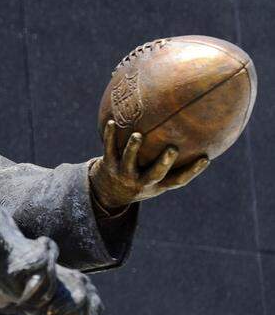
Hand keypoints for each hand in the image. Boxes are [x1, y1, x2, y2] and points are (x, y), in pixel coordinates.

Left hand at [89, 119, 209, 212]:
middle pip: (154, 174)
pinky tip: (111, 122)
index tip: (205, 158)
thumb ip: (174, 162)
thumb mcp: (158, 176)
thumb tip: (199, 135)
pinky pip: (109, 150)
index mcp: (157, 185)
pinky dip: (110, 136)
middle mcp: (141, 181)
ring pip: (128, 162)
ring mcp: (124, 174)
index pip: (178, 180)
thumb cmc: (143, 178)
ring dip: (133, 149)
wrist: (110, 192)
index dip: (192, 171)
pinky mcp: (108, 165)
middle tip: (172, 149)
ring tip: (137, 135)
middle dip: (163, 163)